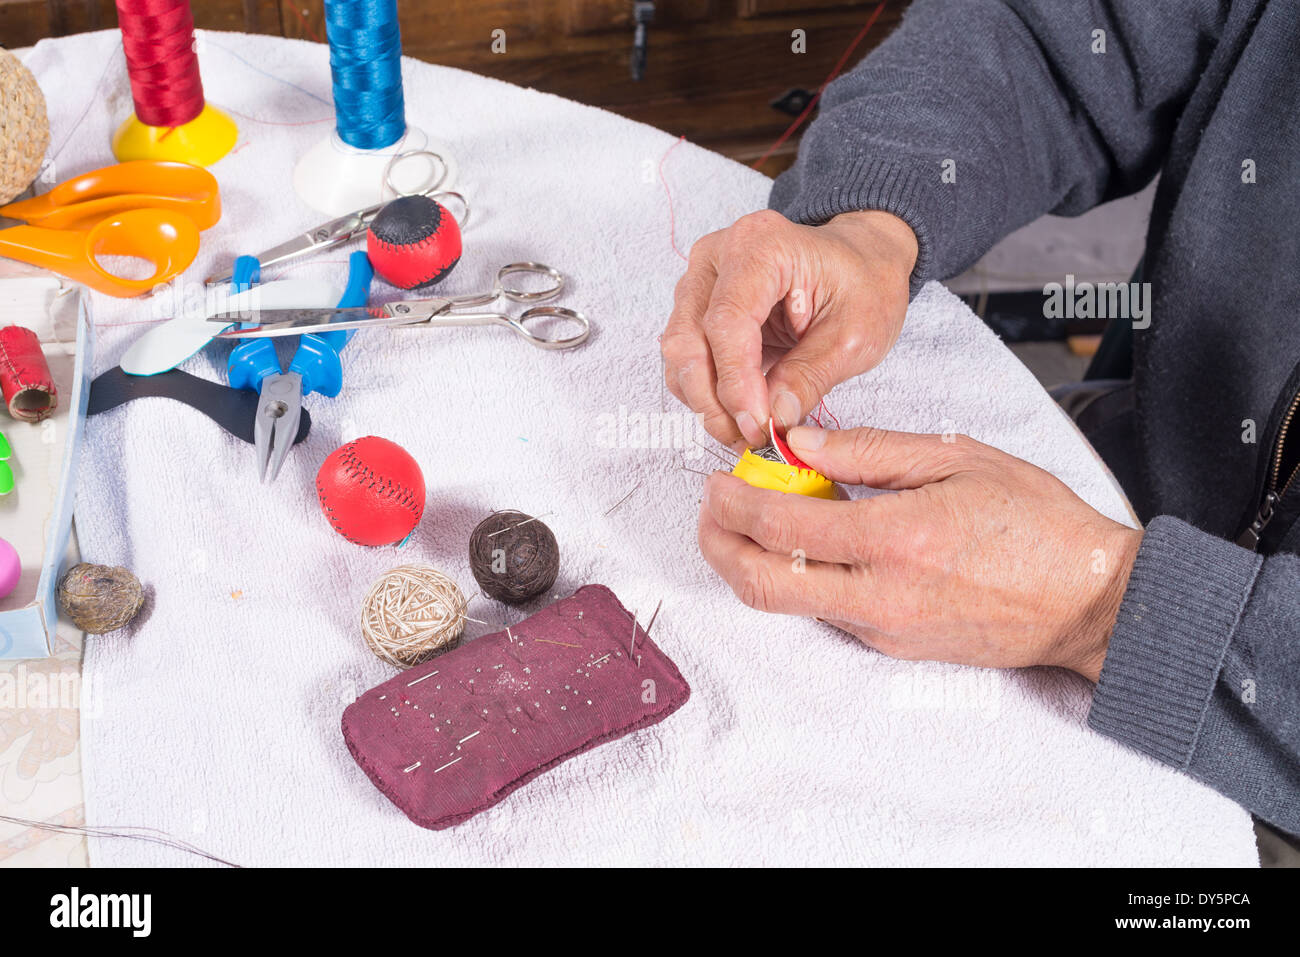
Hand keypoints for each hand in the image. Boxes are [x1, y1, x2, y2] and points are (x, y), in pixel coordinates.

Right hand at [661, 208, 917, 448]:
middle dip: (715, 400)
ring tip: (745, 430)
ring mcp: (700, 278)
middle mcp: (717, 255)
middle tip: (750, 437)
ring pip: (679, 352)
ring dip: (705, 401)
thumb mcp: (856, 334)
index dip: (736, 383)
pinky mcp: (695, 303)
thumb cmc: (863, 284)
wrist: (859, 261)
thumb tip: (773, 418)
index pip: (727, 322)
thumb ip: (810, 376)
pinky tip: (736, 411)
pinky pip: (683, 356)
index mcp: (762, 247)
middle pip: (689, 339)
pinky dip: (704, 391)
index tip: (757, 426)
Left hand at [697, 425, 1142, 680]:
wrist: (1090, 602)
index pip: (782, 525)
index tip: (717, 481)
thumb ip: (871, 451)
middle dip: (719, 547)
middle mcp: (881, 595)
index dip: (734, 503)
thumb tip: (802, 443)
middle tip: (710, 512)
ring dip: (752, 564)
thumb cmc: (1037, 524)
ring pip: (788, 604)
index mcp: (896, 538)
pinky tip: (807, 544)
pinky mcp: (893, 648)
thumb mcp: (957, 458)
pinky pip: (825, 613)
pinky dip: (798, 577)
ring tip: (749, 522)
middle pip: (763, 584)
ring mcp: (884, 629)